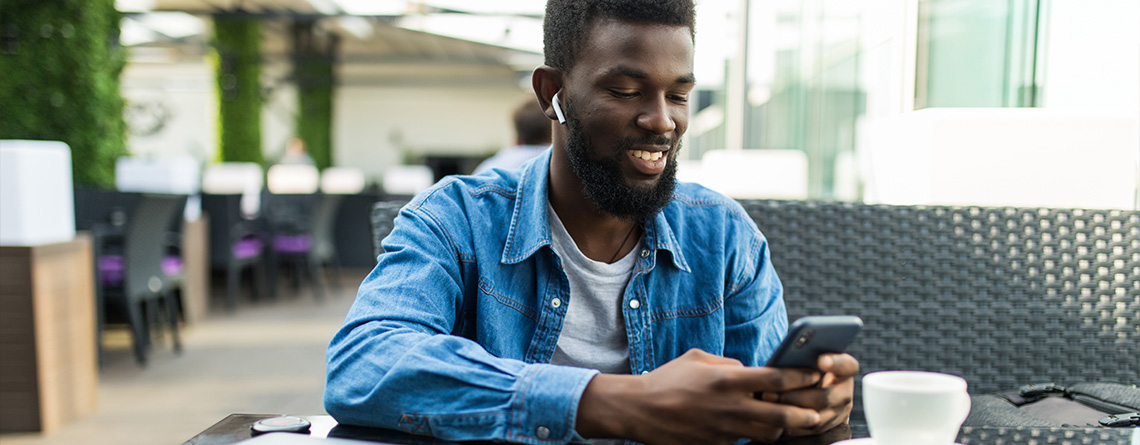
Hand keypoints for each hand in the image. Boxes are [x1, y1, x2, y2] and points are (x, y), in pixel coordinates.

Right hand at [576, 349, 824, 444]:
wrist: (639, 410)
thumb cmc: (668, 380)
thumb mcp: (699, 359)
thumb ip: (729, 364)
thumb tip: (751, 371)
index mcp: (726, 379)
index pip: (775, 380)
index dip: (800, 378)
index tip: (815, 376)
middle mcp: (728, 406)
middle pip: (780, 415)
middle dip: (804, 415)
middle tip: (817, 412)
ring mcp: (722, 430)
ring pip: (766, 435)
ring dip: (780, 429)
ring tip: (786, 423)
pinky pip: (743, 442)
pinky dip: (752, 437)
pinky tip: (753, 430)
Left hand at [758, 353, 858, 436]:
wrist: (817, 390)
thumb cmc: (808, 369)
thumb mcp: (810, 359)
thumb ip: (804, 356)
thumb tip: (787, 355)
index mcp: (844, 372)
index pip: (848, 366)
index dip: (836, 363)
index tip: (820, 359)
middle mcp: (844, 394)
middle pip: (825, 397)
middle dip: (796, 395)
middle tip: (771, 390)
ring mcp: (836, 413)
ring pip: (816, 417)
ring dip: (789, 410)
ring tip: (767, 401)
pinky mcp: (825, 427)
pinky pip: (807, 430)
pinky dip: (788, 424)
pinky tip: (771, 416)